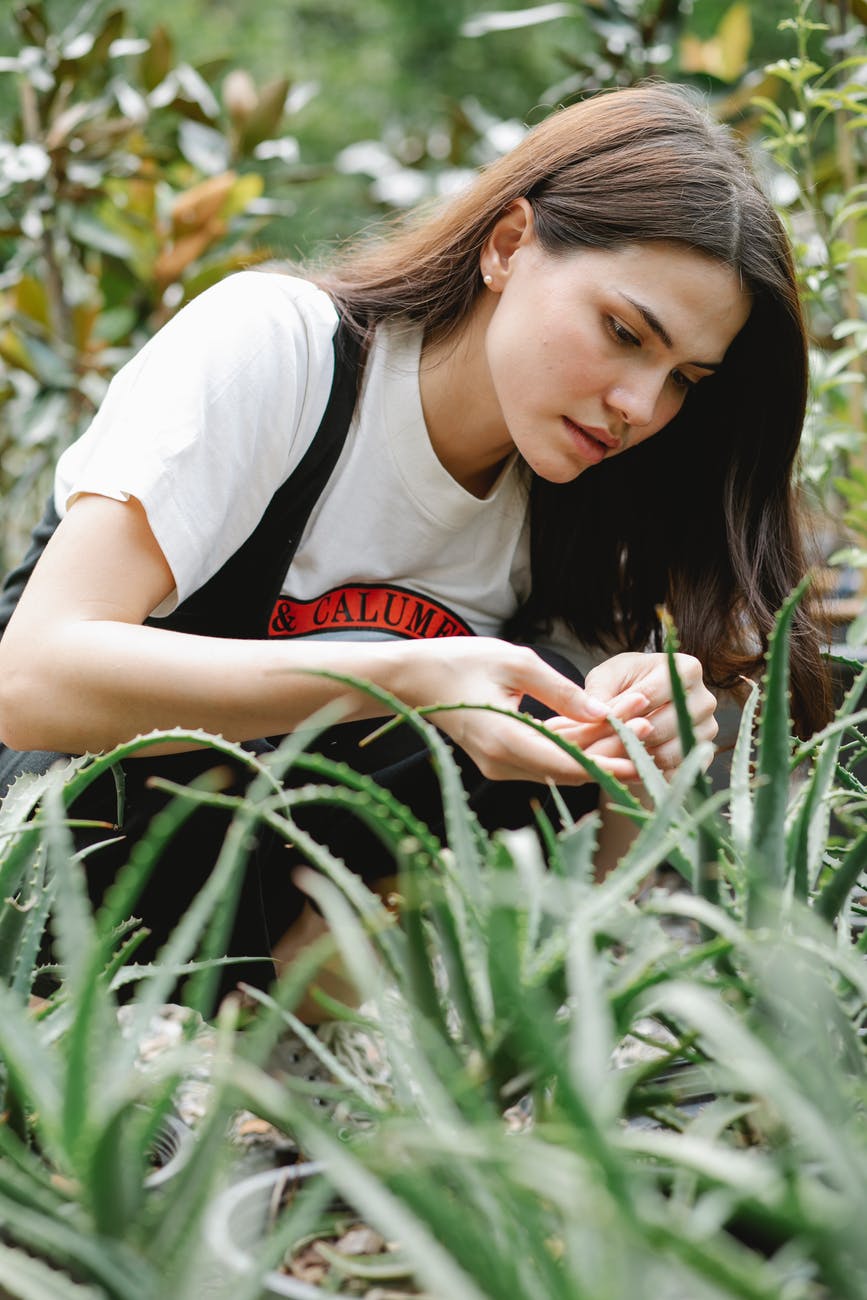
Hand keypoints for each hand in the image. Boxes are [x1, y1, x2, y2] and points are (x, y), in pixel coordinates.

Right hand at [391, 638, 650, 785]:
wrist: (412, 678)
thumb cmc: (459, 662)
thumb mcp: (515, 662)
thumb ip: (561, 690)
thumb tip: (602, 711)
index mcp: (505, 741)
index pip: (568, 765)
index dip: (608, 763)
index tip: (641, 754)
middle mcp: (504, 762)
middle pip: (571, 767)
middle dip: (611, 747)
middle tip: (648, 722)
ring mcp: (502, 763)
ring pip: (562, 761)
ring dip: (597, 742)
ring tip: (635, 716)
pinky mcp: (502, 756)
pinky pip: (546, 753)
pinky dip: (574, 740)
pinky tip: (604, 722)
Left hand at [579, 651, 716, 772]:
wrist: (643, 704)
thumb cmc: (625, 684)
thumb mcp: (607, 678)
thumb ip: (600, 693)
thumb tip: (600, 715)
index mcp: (686, 669)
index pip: (649, 695)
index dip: (620, 711)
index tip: (600, 721)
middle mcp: (705, 699)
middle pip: (661, 726)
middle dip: (628, 737)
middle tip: (602, 744)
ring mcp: (708, 729)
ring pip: (668, 753)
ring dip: (638, 757)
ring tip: (614, 753)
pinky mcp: (705, 755)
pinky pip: (675, 771)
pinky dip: (651, 772)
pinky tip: (631, 765)